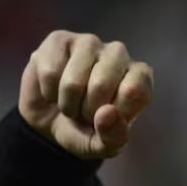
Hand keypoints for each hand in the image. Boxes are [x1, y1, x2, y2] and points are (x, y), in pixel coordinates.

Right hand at [18, 30, 152, 158]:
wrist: (49, 123)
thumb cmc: (86, 130)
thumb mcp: (103, 146)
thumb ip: (113, 137)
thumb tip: (107, 113)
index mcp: (139, 77)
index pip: (135, 91)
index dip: (115, 113)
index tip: (107, 120)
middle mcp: (119, 54)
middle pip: (101, 85)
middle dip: (87, 110)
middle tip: (85, 113)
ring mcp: (90, 43)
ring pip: (73, 81)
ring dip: (66, 103)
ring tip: (69, 102)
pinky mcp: (59, 39)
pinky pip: (50, 71)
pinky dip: (47, 91)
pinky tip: (52, 89)